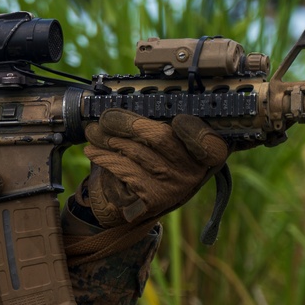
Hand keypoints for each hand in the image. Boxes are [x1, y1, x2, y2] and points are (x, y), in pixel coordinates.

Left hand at [79, 109, 227, 227]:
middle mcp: (194, 172)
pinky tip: (94, 151)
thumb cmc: (157, 159)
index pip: (211, 144)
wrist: (142, 198)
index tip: (178, 120)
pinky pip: (123, 170)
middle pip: (161, 138)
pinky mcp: (152, 198)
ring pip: (136, 152)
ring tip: (93, 132)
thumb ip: (160, 124)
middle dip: (127, 124)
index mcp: (205, 153)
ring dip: (108, 139)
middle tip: (105, 118)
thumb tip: (126, 105)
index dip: (195, 133)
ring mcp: (173, 187)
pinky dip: (105, 158)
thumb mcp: (168, 143)